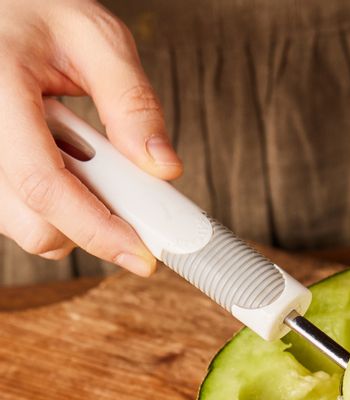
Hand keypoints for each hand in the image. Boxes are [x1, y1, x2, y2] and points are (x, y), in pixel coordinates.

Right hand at [0, 0, 180, 273]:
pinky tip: (62, 163)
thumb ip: (132, 101)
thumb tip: (164, 169)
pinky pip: (18, 214)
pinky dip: (54, 207)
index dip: (98, 230)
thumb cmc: (39, 15)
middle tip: (122, 186)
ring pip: (25, 227)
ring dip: (72, 215)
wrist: (0, 10)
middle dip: (92, 225)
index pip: (43, 183)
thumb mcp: (96, 37)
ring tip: (82, 156)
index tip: (144, 255)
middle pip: (34, 223)